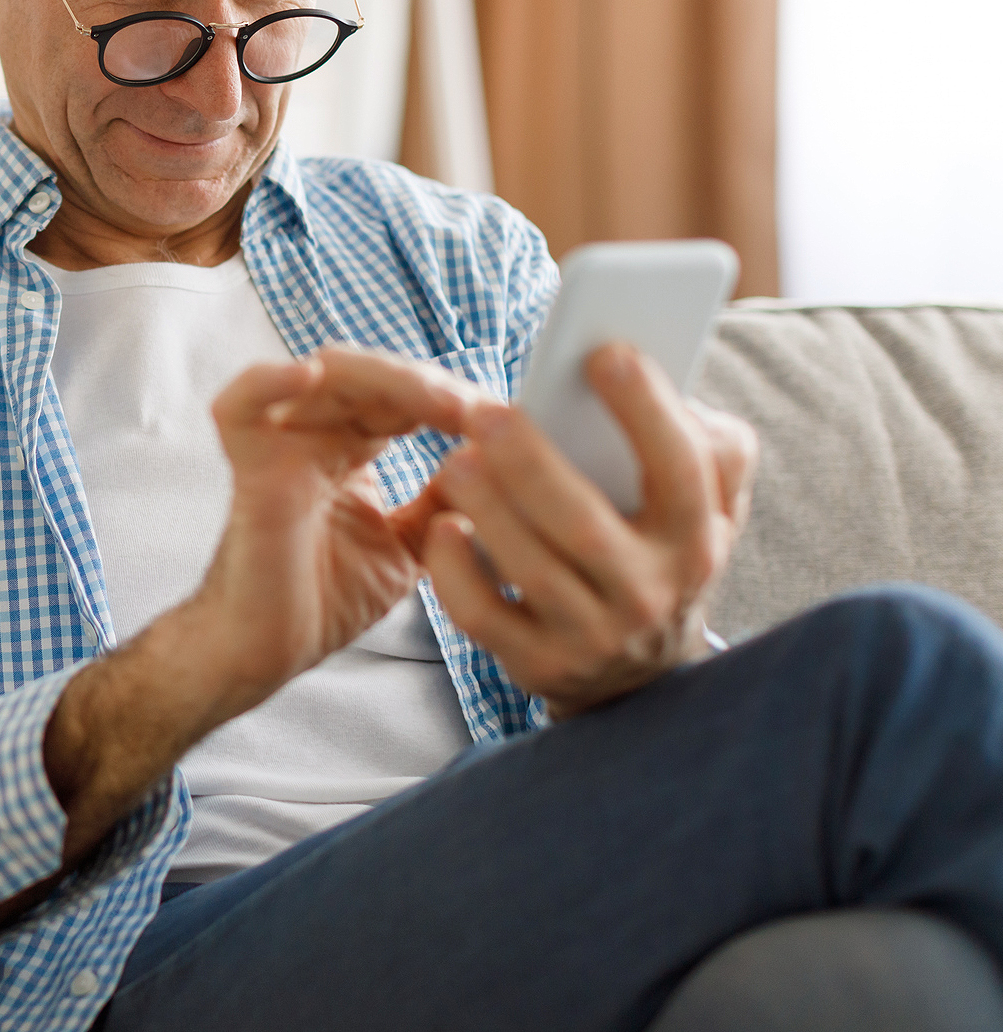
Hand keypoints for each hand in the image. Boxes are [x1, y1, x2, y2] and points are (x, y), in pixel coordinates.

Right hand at [183, 345, 476, 725]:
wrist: (269, 653)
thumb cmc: (324, 600)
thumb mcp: (410, 547)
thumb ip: (444, 505)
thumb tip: (497, 467)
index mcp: (351, 447)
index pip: (403, 397)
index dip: (453, 399)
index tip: (504, 421)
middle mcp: (316, 436)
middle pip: (372, 374)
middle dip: (431, 385)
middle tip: (479, 410)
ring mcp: (281, 446)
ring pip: (327, 375)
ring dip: (389, 378)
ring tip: (439, 402)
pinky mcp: (251, 469)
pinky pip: (241, 407)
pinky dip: (267, 381)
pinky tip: (307, 374)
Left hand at [395, 343, 757, 720]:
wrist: (640, 677)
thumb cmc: (660, 554)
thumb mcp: (708, 508)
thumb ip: (708, 446)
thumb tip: (662, 383)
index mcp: (696, 537)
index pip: (684, 469)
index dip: (646, 409)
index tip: (602, 352)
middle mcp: (650, 593)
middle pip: (585, 526)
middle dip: (531, 464)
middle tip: (486, 412)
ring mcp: (592, 636)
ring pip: (531, 569)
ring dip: (486, 508)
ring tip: (456, 460)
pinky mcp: (539, 665)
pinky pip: (484, 617)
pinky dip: (456, 573)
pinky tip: (442, 527)